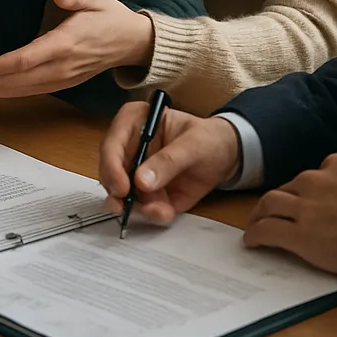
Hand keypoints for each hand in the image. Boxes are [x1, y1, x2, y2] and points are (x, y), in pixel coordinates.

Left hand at [0, 0, 153, 97]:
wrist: (132, 43)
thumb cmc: (110, 17)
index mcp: (66, 44)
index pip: (27, 59)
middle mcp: (61, 66)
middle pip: (16, 79)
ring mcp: (61, 78)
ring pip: (19, 89)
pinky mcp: (60, 83)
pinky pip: (28, 91)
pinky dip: (4, 92)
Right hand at [99, 102, 241, 222]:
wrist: (227, 156)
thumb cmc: (209, 138)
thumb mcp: (194, 144)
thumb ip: (169, 160)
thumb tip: (141, 181)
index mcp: (135, 121)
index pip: (112, 143)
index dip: (111, 166)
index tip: (122, 187)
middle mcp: (129, 147)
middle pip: (108, 170)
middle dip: (117, 192)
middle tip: (126, 206)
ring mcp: (136, 171)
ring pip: (121, 193)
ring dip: (137, 207)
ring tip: (160, 211)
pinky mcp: (147, 193)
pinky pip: (141, 207)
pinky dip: (151, 214)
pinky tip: (165, 213)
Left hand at [243, 153, 336, 277]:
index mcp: (336, 165)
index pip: (313, 175)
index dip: (306, 191)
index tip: (304, 201)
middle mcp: (315, 179)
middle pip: (287, 188)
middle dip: (277, 201)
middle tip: (269, 212)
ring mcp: (305, 206)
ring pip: (269, 203)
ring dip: (259, 214)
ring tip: (255, 224)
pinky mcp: (299, 234)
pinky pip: (268, 230)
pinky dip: (256, 235)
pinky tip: (252, 241)